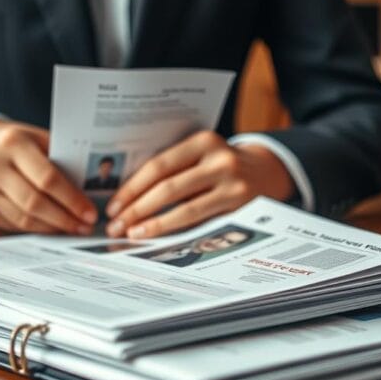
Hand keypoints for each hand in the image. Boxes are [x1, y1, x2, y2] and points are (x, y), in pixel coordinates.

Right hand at [0, 120, 96, 233]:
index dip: (72, 200)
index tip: (90, 213)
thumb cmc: (19, 143)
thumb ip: (62, 161)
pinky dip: (36, 228)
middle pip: (35, 203)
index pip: (47, 178)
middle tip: (85, 226)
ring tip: (72, 228)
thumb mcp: (39, 140)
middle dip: (65, 219)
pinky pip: (13, 225)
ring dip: (53, 227)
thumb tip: (93, 192)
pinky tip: (51, 227)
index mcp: (12, 143)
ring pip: (24, 219)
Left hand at [104, 131, 293, 238]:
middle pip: (168, 188)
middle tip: (115, 226)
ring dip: (154, 225)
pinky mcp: (241, 209)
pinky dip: (178, 233)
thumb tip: (126, 197)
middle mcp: (220, 160)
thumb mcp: (199, 154)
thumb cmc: (219, 165)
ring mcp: (233, 186)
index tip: (113, 206)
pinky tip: (161, 239)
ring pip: (185, 210)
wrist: (267, 171)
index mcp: (202, 141)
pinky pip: (203, 224)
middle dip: (137, 209)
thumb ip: (172, 167)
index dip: (132, 188)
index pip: (158, 165)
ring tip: (132, 234)